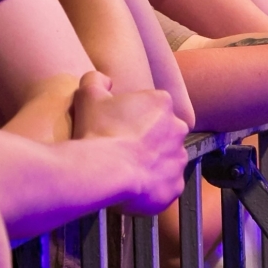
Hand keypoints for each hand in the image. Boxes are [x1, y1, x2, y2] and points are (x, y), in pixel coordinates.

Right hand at [70, 71, 188, 212]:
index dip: (133, 116)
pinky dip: (152, 187)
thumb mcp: (88, 95)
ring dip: (151, 162)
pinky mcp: (176, 186)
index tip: (117, 126)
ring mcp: (179, 159)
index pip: (151, 106)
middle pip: (163, 132)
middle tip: (122, 147)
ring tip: (126, 169)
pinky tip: (133, 187)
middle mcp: (178, 128)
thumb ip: (96, 80)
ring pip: (166, 159)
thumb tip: (105, 80)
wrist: (105, 171)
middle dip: (148, 139)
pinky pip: (165, 185)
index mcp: (162, 103)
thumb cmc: (99, 131)